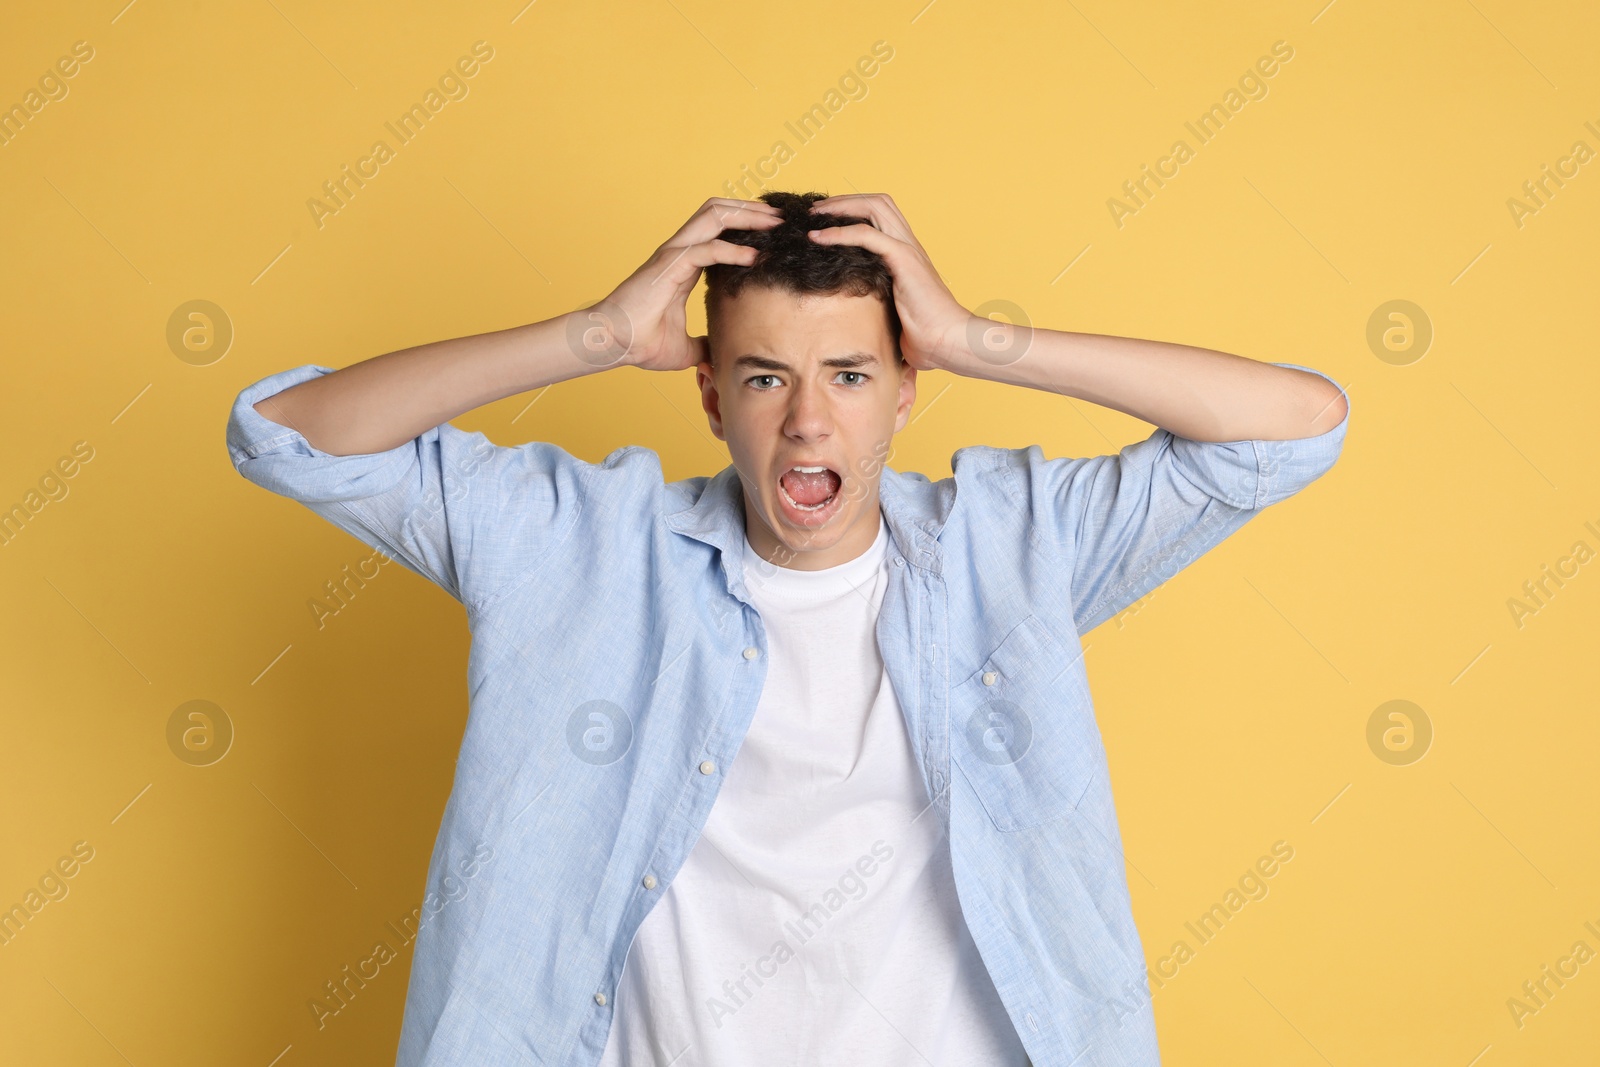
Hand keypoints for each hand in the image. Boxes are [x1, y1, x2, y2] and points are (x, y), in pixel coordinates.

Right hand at [578, 198, 780, 372]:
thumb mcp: (684, 348)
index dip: (745, 226)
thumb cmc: (640, 343)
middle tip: (780, 217)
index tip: (772, 232)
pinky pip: (707, 249)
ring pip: (713, 217)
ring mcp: (673, 254)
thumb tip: (717, 355)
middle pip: (719, 212)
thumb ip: (703, 345)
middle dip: (752, 210)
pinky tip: (754, 257)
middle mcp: (679, 252)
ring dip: (746, 217)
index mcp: (683, 265)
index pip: (718, 231)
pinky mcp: (669, 265)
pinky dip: (733, 249)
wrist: (612, 344)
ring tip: (774, 223)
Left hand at [805, 193, 974, 370]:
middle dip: (844, 201)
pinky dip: (840, 232)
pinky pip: (867, 235)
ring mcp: (908, 249)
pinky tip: (818, 238)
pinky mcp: (904, 260)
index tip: (825, 221)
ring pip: (873, 208)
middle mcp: (909, 245)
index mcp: (908, 254)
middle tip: (815, 211)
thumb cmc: (928, 336)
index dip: (853, 211)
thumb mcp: (896, 314)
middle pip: (876, 202)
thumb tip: (864, 326)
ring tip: (814, 215)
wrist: (949, 342)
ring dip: (840, 207)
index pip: (881, 216)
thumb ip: (881, 307)